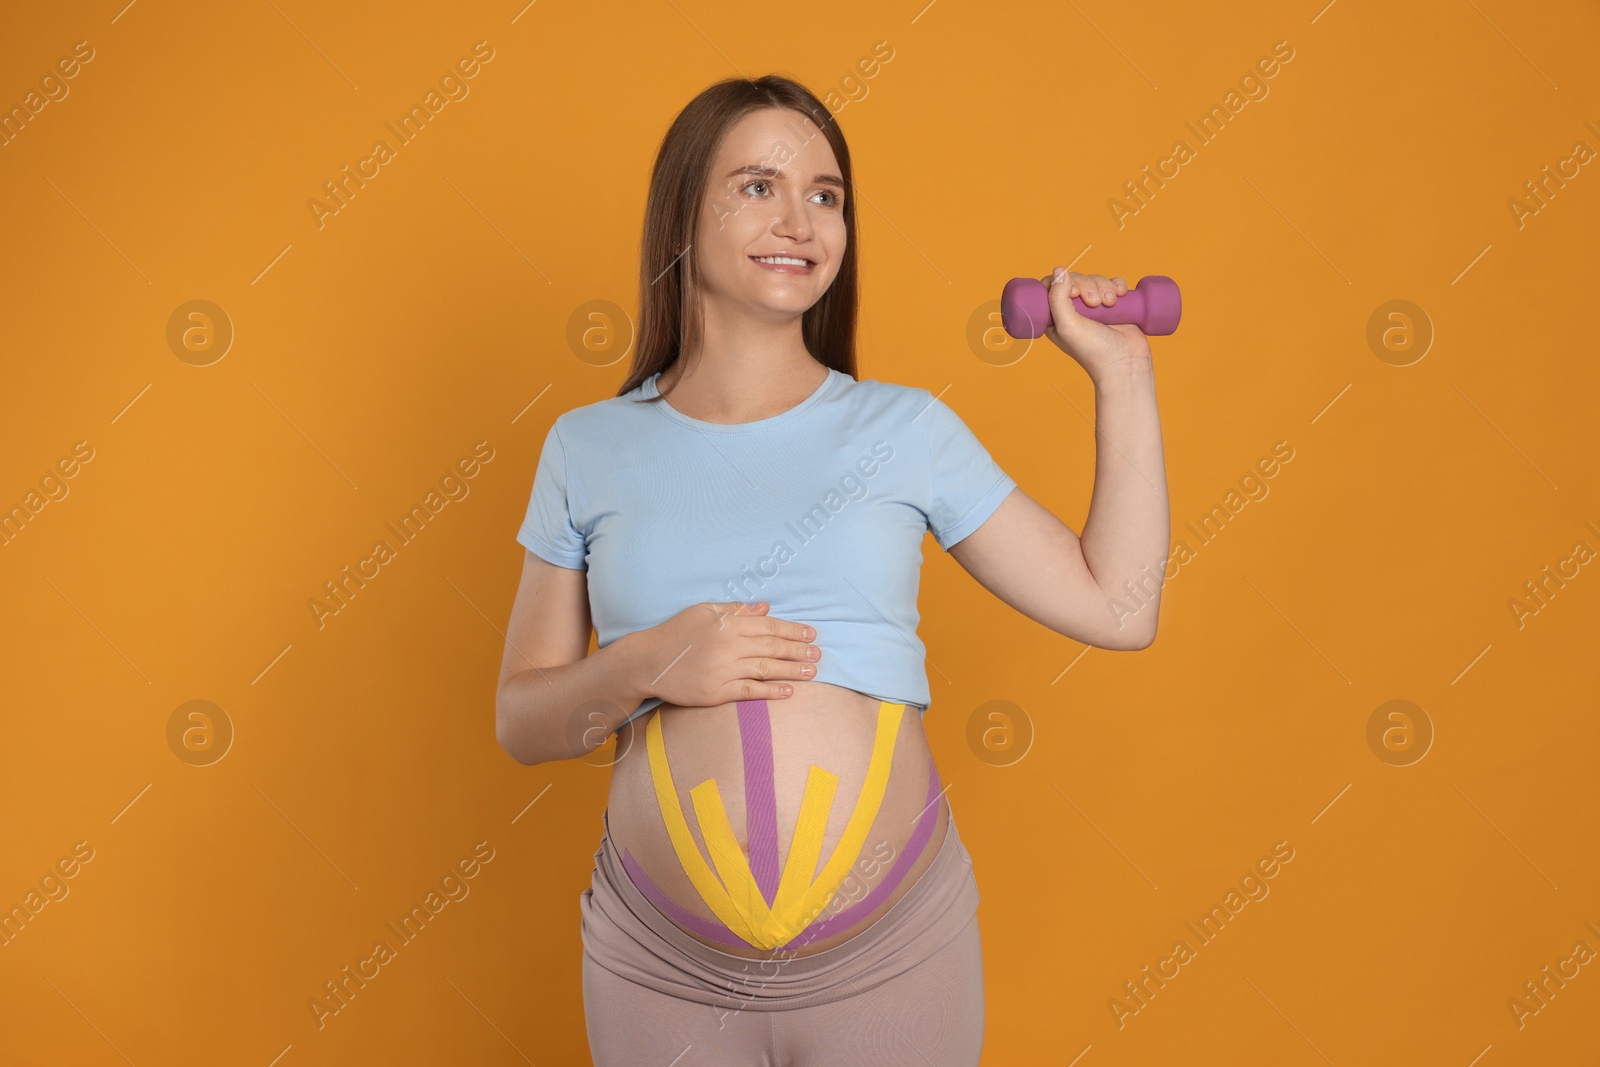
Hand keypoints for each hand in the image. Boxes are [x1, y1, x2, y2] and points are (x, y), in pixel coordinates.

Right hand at [630, 600, 819, 706]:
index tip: (811, 634)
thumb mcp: (703, 612)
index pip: (769, 626)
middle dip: (799, 650)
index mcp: (727, 624)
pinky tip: (788, 691)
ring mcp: (722, 670)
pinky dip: (771, 691)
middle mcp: (728, 646)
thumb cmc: (675, 633)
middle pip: (772, 647)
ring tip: (812, 672)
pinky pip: (749, 691)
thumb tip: (765, 607)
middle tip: (818, 654)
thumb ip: (736, 610)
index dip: (793, 629)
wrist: (647, 662)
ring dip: (792, 670)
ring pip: (766, 669)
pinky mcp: (716, 692)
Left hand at [1040, 268, 1152, 383]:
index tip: (1073, 294)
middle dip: (1087, 285)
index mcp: (1055, 317)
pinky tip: (1120, 295)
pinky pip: (1113, 283)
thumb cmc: (1093, 351)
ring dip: (1104, 286)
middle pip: (1075, 279)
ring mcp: (1095, 307)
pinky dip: (1117, 284)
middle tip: (1095, 304)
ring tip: (1110, 304)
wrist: (1126, 363)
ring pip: (1095, 279)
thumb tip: (1058, 269)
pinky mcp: (1114, 305)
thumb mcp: (1067, 326)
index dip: (1062, 283)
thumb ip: (1058, 299)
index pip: (1051, 286)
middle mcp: (1074, 311)